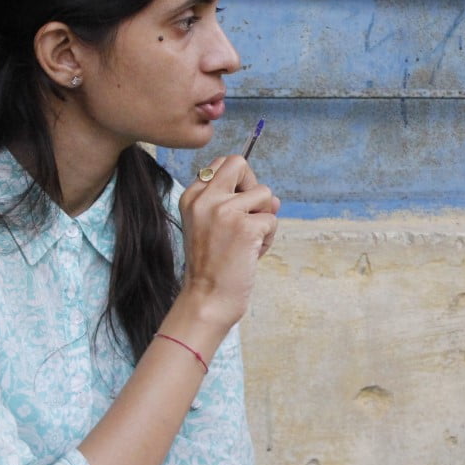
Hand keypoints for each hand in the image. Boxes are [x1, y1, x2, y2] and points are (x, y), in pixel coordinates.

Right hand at [175, 154, 278, 325]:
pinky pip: (272, 219)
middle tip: (249, 216)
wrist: (207, 300)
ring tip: (247, 243)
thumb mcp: (211, 227)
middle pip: (240, 164)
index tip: (237, 208)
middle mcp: (205, 199)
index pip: (222, 164)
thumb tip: (273, 198)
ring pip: (265, 194)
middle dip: (254, 188)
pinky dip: (268, 239)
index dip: (239, 183)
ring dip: (264, 220)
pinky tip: (251, 254)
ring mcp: (224, 210)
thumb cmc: (212, 267)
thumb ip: (237, 205)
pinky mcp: (245, 226)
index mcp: (191, 197)